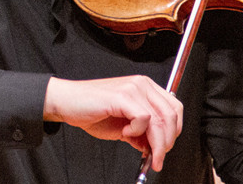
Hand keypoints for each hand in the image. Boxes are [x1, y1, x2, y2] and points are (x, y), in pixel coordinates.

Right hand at [43, 75, 182, 171]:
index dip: (174, 130)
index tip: (166, 148)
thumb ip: (140, 133)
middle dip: (167, 142)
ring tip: (147, 153)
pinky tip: (125, 133)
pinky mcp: (123, 96)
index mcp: (146, 88)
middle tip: (158, 158)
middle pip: (171, 115)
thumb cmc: (92, 111)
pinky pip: (143, 118)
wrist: (67, 102)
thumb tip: (153, 147)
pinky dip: (137, 131)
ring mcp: (134, 89)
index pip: (175, 107)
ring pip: (160, 119)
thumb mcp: (123, 126)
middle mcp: (143, 85)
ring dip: (157, 143)